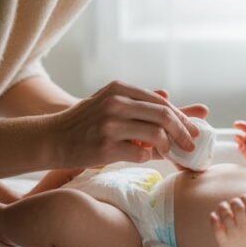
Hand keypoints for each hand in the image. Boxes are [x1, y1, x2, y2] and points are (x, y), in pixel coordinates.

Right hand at [52, 81, 203, 167]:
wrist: (53, 138)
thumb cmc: (85, 122)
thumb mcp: (109, 102)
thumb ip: (138, 102)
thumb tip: (169, 97)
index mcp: (119, 89)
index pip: (160, 102)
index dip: (181, 116)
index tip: (192, 129)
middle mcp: (116, 103)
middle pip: (164, 116)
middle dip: (183, 132)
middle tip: (190, 144)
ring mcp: (110, 125)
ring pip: (156, 135)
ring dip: (166, 147)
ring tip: (166, 152)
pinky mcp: (106, 147)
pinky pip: (140, 154)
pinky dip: (146, 158)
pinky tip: (141, 157)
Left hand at [210, 194, 245, 246]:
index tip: (243, 197)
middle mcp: (245, 230)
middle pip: (238, 209)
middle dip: (234, 202)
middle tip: (233, 202)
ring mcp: (233, 236)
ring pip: (226, 216)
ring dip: (223, 207)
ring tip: (222, 206)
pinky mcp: (223, 241)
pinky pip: (217, 229)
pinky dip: (214, 220)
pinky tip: (213, 215)